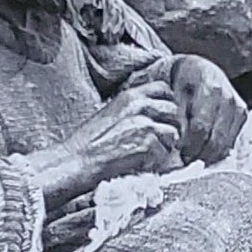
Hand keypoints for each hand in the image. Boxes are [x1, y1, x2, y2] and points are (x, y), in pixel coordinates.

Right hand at [24, 80, 180, 207]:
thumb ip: (133, 108)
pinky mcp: (148, 144)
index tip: (163, 116)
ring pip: (173, 132)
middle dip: (170, 125)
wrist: (78, 161)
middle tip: (160, 140)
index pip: (163, 89)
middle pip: (173, 110)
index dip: (167, 103)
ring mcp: (145, 124)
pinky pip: (166, 152)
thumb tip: (155, 113)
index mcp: (129, 96)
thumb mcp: (111, 113)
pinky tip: (142, 162)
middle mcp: (139, 106)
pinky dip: (158, 160)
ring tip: (149, 153)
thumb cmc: (89, 142)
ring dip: (165, 145)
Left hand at [171, 55, 246, 163]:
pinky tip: (205, 149)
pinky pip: (232, 141)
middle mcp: (228, 97)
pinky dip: (219, 149)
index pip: (200, 128)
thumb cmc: (182, 82)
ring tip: (193, 155)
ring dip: (209, 155)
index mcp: (209, 88)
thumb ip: (177, 117)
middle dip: (198, 154)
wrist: (200, 68)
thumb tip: (179, 142)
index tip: (178, 153)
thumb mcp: (174, 93)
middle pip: (215, 139)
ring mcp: (238, 106)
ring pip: (225, 143)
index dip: (188, 145)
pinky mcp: (242, 114)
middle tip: (185, 159)